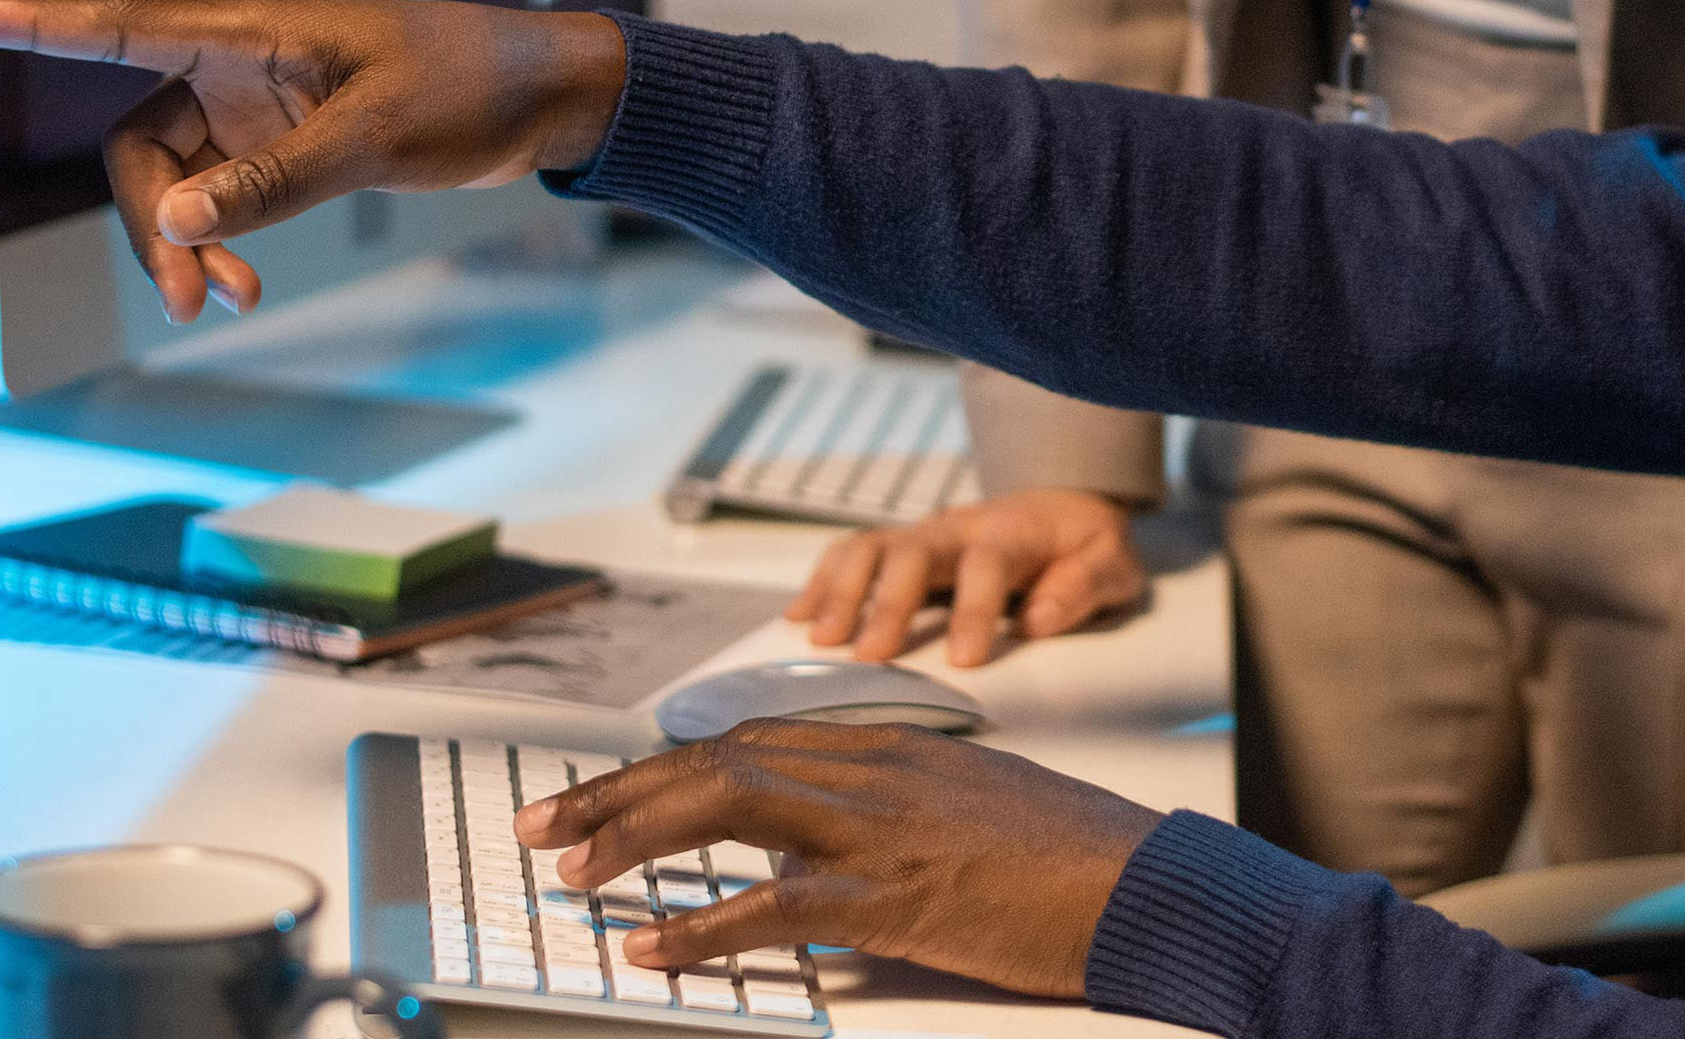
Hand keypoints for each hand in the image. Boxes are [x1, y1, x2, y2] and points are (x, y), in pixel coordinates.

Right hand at [0, 0, 628, 323]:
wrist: (542, 97)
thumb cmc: (468, 85)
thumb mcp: (373, 136)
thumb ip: (272, 180)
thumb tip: (174, 225)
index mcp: (251, 32)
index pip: (122, 24)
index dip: (40, 23)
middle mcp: (239, 64)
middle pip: (140, 145)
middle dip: (149, 225)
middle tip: (189, 301)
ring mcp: (259, 107)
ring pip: (175, 183)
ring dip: (185, 245)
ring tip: (222, 304)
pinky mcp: (286, 143)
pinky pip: (220, 197)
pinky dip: (223, 242)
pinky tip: (243, 288)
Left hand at [516, 719, 1159, 994]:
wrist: (1141, 882)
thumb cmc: (1063, 857)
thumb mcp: (961, 811)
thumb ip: (881, 816)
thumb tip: (802, 859)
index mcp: (886, 747)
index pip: (745, 742)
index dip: (660, 769)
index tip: (598, 795)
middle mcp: (872, 770)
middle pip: (717, 761)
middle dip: (618, 791)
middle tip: (544, 824)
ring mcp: (881, 827)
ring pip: (730, 806)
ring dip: (636, 836)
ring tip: (573, 868)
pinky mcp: (894, 896)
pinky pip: (775, 904)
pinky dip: (702, 924)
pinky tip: (653, 941)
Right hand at [793, 489, 1148, 667]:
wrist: (1064, 502)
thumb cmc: (1086, 545)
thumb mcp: (1114, 563)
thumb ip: (1084, 585)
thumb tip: (1038, 619)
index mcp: (1014, 533)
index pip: (988, 565)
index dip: (975, 610)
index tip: (965, 662)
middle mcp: (960, 527)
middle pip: (913, 551)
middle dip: (887, 601)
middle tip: (869, 656)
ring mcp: (925, 534)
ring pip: (872, 546)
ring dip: (841, 589)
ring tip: (818, 639)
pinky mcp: (903, 546)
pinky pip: (852, 552)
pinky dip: (820, 580)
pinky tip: (796, 618)